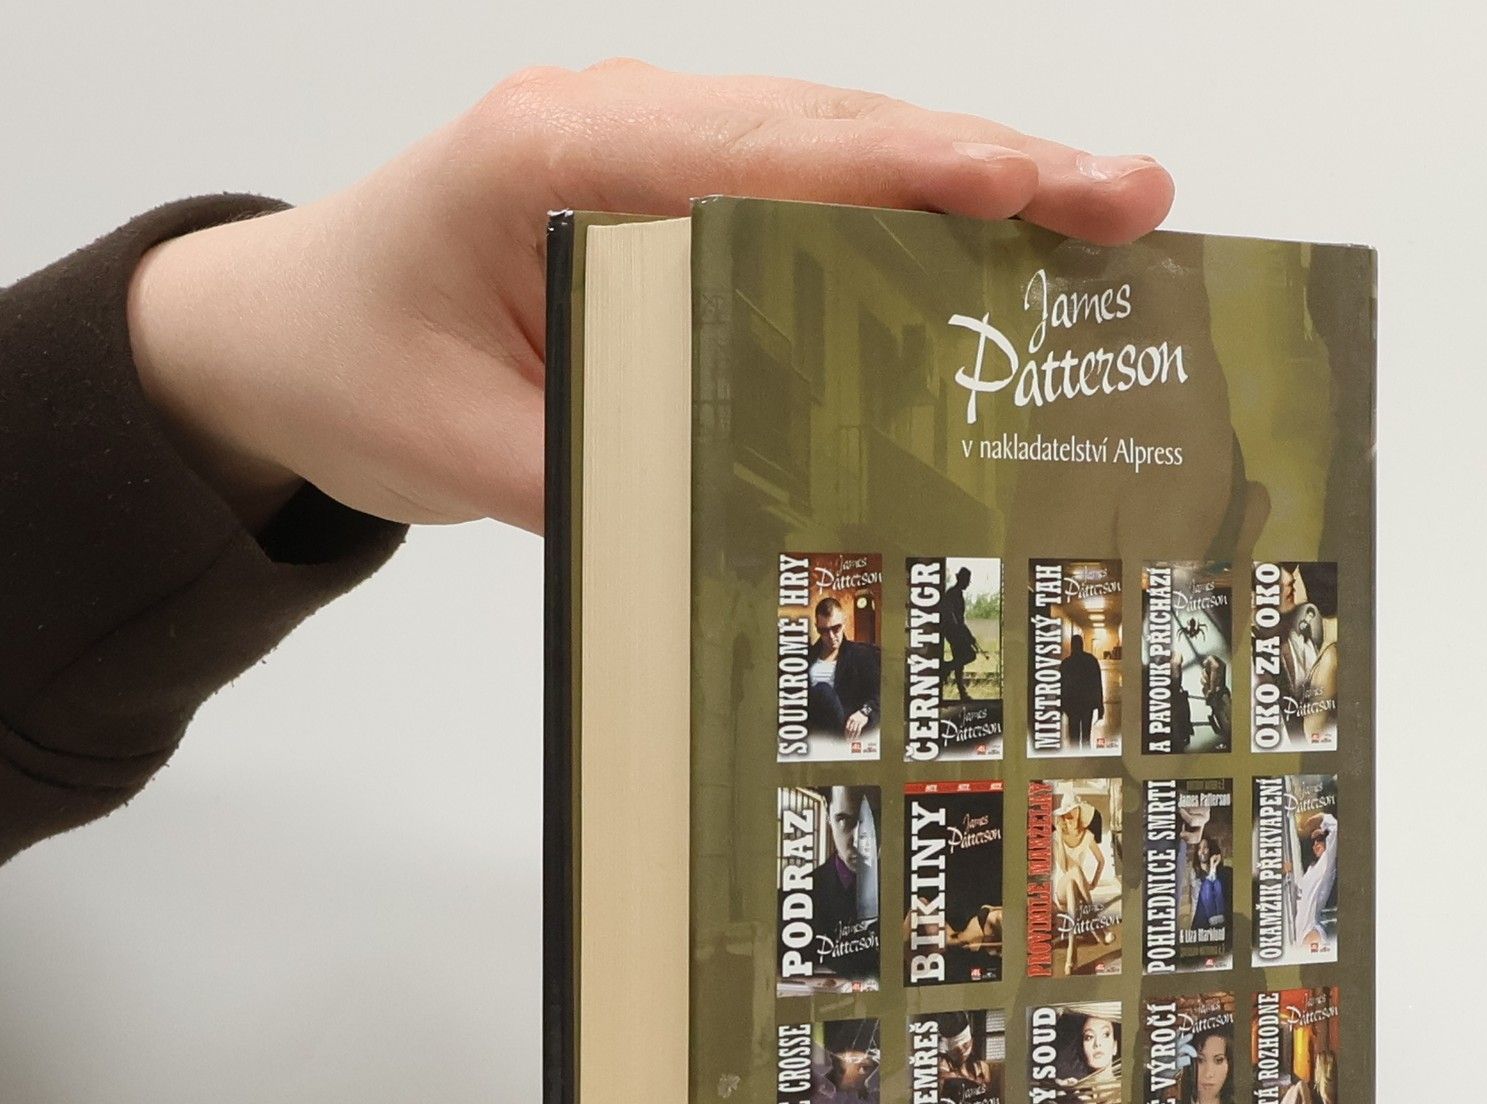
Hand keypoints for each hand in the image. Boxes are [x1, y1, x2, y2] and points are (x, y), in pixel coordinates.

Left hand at [125, 62, 1175, 532]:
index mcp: (554, 157)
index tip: (1030, 188)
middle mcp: (617, 128)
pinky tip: (1000, 248)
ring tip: (1104, 215)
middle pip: (833, 128)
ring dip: (972, 183)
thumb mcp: (460, 451)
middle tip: (1131, 198)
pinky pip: (808, 190)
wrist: (278, 337)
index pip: (765, 153)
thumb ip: (604, 475)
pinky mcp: (670, 195)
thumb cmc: (350, 367)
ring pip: (837, 148)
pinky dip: (911, 215)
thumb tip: (757, 516)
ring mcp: (649, 150)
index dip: (911, 173)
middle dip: (992, 164)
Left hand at [845, 710, 870, 740]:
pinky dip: (857, 735)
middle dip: (848, 736)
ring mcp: (857, 722)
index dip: (846, 733)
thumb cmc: (857, 715)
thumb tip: (847, 730)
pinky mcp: (861, 723)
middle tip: (848, 740)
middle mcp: (853, 721)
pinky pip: (858, 730)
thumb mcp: (852, 717)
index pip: (847, 727)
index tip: (846, 737)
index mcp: (850, 719)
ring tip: (851, 740)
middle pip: (850, 730)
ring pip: (854, 731)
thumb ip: (850, 723)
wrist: (864, 712)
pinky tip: (856, 738)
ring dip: (852, 736)